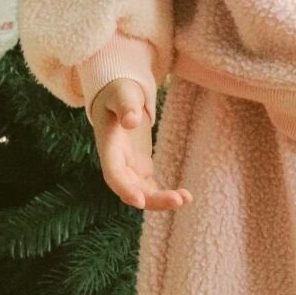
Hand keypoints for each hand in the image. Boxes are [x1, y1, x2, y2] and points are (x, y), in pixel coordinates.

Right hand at [88, 79, 192, 212]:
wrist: (119, 99)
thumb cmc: (120, 93)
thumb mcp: (122, 94)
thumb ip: (126, 106)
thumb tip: (131, 121)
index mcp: (109, 147)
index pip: (113, 173)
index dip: (124, 188)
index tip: (139, 201)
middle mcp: (117, 163)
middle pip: (130, 189)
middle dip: (152, 200)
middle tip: (177, 200)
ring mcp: (129, 169)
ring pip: (142, 193)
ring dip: (161, 200)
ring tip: (186, 198)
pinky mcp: (141, 169)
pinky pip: (151, 189)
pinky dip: (165, 196)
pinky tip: (185, 197)